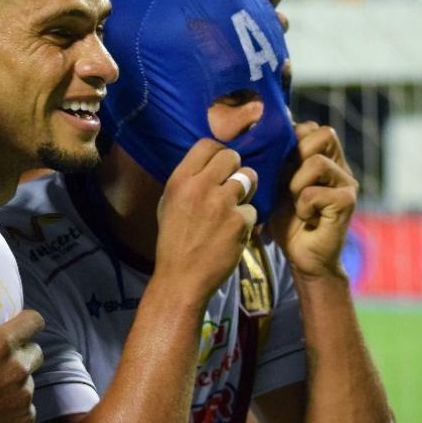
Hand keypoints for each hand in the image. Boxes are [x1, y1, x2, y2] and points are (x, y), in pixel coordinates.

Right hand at [0, 253, 43, 422]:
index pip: (34, 321)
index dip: (27, 322)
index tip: (15, 326)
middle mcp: (18, 369)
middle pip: (35, 351)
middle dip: (20, 353)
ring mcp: (23, 398)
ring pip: (30, 381)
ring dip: (15, 382)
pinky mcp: (24, 422)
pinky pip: (28, 409)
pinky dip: (14, 409)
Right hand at [154, 139, 258, 301]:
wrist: (181, 278)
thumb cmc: (173, 241)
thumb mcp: (169, 204)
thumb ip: (189, 181)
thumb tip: (210, 164)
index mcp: (180, 180)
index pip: (207, 144)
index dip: (218, 153)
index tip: (221, 166)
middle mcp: (200, 186)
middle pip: (232, 157)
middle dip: (236, 169)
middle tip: (232, 186)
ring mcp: (221, 203)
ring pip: (249, 178)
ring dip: (246, 192)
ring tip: (234, 208)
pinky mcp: (239, 222)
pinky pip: (252, 209)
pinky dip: (246, 221)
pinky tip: (233, 232)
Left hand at [268, 122, 357, 280]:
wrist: (303, 257)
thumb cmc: (286, 220)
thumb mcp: (276, 184)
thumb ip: (276, 160)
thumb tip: (256, 132)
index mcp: (325, 157)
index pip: (312, 127)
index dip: (292, 139)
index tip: (279, 163)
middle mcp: (340, 166)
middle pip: (323, 134)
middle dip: (296, 156)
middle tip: (288, 183)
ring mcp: (347, 183)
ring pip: (317, 162)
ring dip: (296, 184)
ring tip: (296, 202)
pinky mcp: (347, 202)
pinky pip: (314, 192)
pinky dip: (302, 206)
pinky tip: (305, 218)